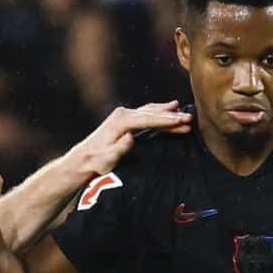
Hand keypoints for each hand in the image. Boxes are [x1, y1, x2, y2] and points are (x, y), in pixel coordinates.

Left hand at [70, 101, 192, 176]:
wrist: (84, 159)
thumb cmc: (96, 162)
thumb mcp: (107, 159)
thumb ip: (119, 148)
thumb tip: (130, 137)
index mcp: (120, 122)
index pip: (148, 119)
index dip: (166, 120)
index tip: (181, 121)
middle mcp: (122, 114)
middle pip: (152, 113)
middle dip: (171, 116)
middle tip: (189, 118)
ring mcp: (123, 115)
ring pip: (150, 112)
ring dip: (167, 113)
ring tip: (184, 114)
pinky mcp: (124, 119)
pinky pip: (146, 113)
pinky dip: (159, 112)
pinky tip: (169, 110)